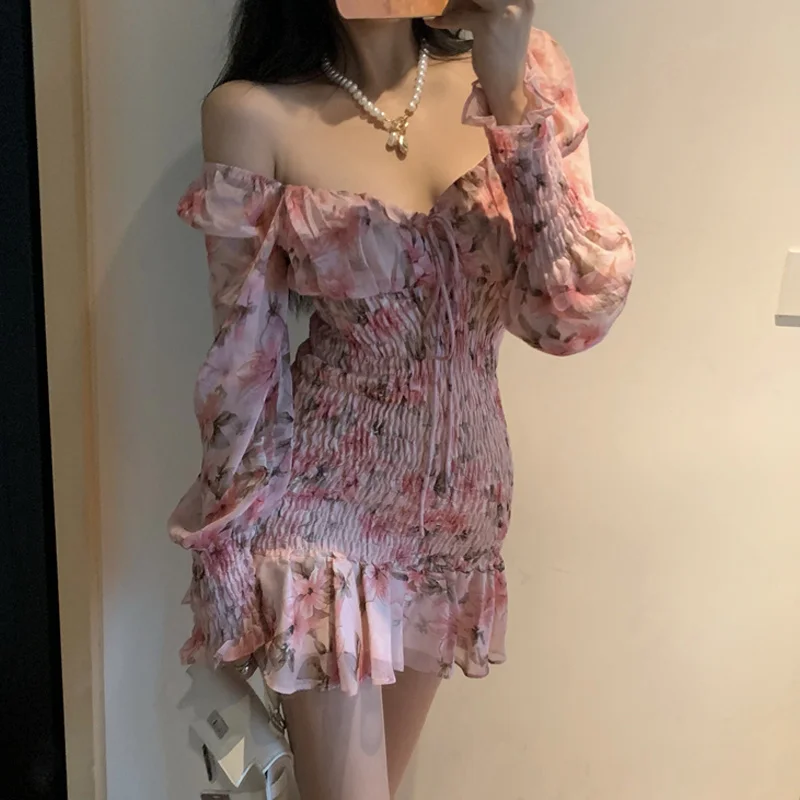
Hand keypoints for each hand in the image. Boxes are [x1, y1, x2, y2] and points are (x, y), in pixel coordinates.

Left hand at [428, 1, 534, 124]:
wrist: (507, 87)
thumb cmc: (502, 58)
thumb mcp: (500, 23)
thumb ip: (487, 6)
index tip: (457, 3)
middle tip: (448, 7)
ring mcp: (504, 9)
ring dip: (451, 4)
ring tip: (443, 14)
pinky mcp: (487, 24)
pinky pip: (459, 16)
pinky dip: (443, 19)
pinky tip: (432, 22)